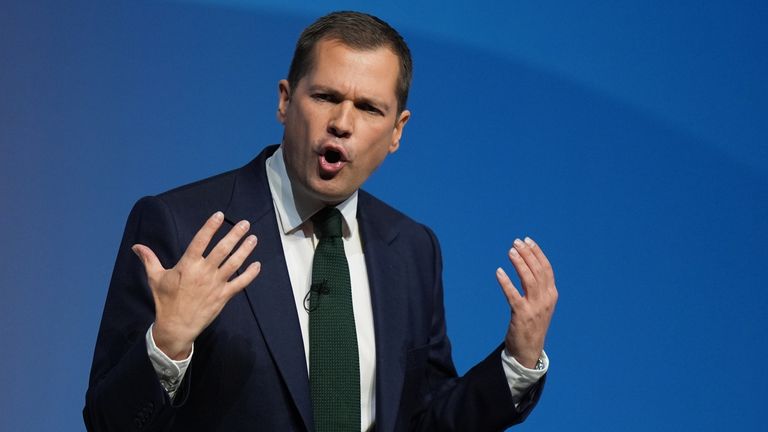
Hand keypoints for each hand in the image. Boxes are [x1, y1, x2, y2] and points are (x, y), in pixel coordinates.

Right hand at [131, 211, 261, 359]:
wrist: (176, 326)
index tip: (219, 215)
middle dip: (235, 235)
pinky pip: (240, 283)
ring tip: (253, 238)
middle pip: (222, 249)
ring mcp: (215, 284)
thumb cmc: (165, 301)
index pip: (200, 241)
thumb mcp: (155, 278)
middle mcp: (204, 272)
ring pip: (234, 263)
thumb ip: (149, 259)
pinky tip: (257, 265)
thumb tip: (136, 246)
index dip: (210, 227)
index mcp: (188, 265)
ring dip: (245, 250)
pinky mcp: (223, 296)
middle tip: (245, 224)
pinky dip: (250, 274)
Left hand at [496, 237, 557, 368]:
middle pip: (537, 271)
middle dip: (527, 254)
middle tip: (516, 242)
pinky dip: (506, 282)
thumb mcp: (540, 303)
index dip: (537, 253)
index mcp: (551, 295)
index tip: (527, 240)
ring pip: (528, 280)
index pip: (546, 268)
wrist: (529, 349)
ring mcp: (535, 307)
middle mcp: (546, 299)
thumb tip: (528, 264)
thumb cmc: (532, 323)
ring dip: (519, 264)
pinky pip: (513, 295)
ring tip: (510, 252)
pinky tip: (499, 272)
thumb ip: (538, 287)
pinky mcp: (522, 315)